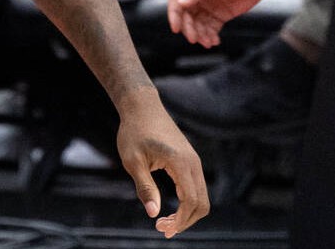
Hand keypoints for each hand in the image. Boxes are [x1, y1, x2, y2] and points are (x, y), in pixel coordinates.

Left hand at [117, 95, 209, 237]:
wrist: (142, 107)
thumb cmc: (134, 132)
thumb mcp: (132, 161)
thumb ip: (144, 187)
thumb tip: (153, 214)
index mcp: (181, 163)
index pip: (191, 201)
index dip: (180, 220)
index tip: (163, 228)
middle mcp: (194, 163)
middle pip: (202, 204)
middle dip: (185, 221)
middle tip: (162, 228)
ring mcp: (194, 162)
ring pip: (201, 197)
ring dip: (187, 213)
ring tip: (164, 222)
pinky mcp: (190, 161)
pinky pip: (196, 188)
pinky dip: (188, 202)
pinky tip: (172, 208)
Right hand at [167, 0, 274, 47]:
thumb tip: (181, 4)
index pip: (176, 0)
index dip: (174, 15)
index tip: (176, 29)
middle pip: (186, 15)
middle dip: (189, 28)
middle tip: (194, 39)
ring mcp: (209, 6)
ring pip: (198, 23)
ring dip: (200, 34)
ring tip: (207, 43)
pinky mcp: (221, 15)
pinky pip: (211, 28)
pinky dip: (211, 35)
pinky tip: (214, 41)